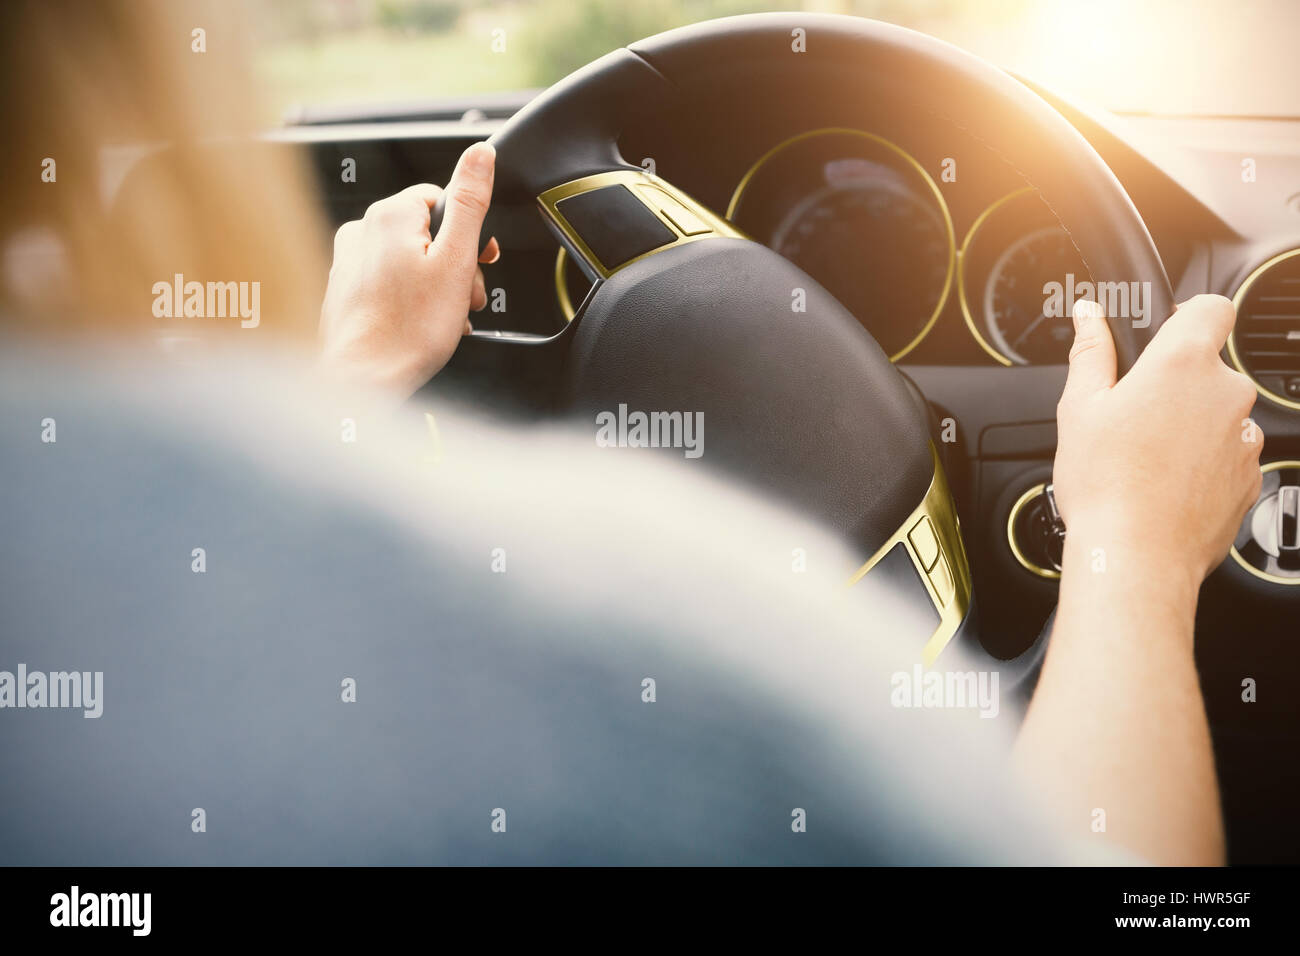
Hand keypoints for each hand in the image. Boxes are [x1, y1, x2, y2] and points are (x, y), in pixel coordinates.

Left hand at [318, 142, 498, 398]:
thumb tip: (480, 154)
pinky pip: (388, 282)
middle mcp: (362, 230)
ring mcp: (348, 260)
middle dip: (453, 264)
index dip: (469, 233)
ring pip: (409, 259)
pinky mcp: (344, 289)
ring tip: (444, 317)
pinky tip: (420, 325)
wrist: (362, 380)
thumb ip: (469, 202)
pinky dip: (409, 299)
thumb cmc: (408, 331)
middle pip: (427, 231)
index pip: (443, 199)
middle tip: (464, 297)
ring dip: (435, 285)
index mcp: (391, 214)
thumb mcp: (456, 260)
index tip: (479, 260)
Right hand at [1052, 295, 1263, 589]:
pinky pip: (1227, 455)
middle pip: (1209, 368)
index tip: (1163, 334)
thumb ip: (1091, 352)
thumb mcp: (1079, 408)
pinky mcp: (1250, 477)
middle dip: (1176, 384)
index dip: (1186, 316)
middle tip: (1132, 415)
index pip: (1211, 308)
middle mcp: (1226, 394)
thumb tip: (1089, 315)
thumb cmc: (1105, 485)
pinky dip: (1202, 463)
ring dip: (1191, 426)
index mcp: (1183, 364)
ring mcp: (1245, 437)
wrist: (1137, 556)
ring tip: (1146, 457)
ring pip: (1219, 415)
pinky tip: (1165, 483)